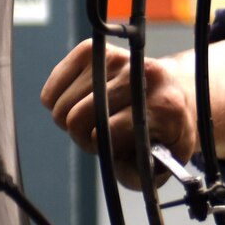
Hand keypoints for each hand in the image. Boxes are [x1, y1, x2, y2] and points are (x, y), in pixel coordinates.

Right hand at [39, 40, 197, 189]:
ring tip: (96, 120)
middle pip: (77, 117)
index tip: (114, 148)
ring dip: (70, 122)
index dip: (103, 147)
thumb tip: (115, 164)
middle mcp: (142, 74)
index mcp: (164, 104)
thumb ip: (140, 174)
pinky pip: (50, 91)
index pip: (108, 131)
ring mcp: (117, 58)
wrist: (173, 95)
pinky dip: (57, 105)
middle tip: (101, 137)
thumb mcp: (164, 162)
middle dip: (82, 137)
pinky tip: (82, 105)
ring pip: (61, 106)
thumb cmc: (164, 132)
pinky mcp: (92, 51)